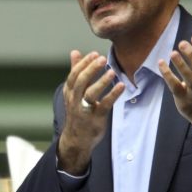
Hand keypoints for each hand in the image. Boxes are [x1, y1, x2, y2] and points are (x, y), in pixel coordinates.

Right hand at [58, 50, 124, 174]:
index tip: (94, 54)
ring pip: (90, 94)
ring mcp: (84, 110)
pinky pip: (104, 105)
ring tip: (112, 72)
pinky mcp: (96, 118)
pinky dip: (113, 95)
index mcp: (69, 92)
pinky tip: (121, 86)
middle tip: (102, 58)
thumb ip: (75, 72)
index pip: (74, 75)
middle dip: (91, 69)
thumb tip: (74, 52)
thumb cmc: (77, 111)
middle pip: (80, 81)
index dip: (84, 63)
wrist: (77, 139)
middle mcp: (74, 100)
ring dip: (101, 82)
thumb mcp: (73, 92)